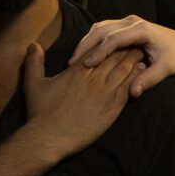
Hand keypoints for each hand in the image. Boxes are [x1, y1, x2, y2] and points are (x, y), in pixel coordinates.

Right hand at [19, 41, 139, 158]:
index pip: (98, 49)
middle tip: (136, 41)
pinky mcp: (112, 108)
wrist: (49, 139)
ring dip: (134, 59)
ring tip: (142, 53)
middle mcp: (93, 78)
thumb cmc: (40, 112)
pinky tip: (142, 72)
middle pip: (115, 56)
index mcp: (77, 70)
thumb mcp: (33, 83)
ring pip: (124, 70)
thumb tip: (33, 44)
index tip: (118, 36)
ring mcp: (104, 93)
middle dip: (126, 46)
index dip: (109, 42)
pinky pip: (128, 88)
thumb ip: (34, 62)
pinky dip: (136, 78)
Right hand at [72, 16, 174, 96]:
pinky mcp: (126, 27)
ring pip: (100, 29)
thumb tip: (132, 93)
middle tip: (71, 63)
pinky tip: (86, 56)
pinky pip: (104, 31)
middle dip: (85, 46)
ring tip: (75, 60)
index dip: (97, 53)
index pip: (113, 39)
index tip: (85, 66)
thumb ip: (148, 80)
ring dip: (86, 43)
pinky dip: (93, 42)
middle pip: (101, 30)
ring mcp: (128, 22)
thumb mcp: (166, 69)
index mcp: (141, 29)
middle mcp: (132, 22)